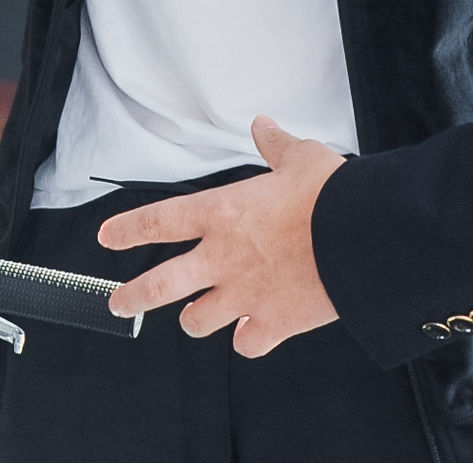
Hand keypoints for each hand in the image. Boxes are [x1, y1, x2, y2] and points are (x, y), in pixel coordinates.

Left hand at [96, 116, 343, 355]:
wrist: (364, 239)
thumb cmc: (332, 197)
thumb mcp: (301, 157)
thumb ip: (275, 145)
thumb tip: (263, 127)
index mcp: (223, 213)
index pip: (159, 221)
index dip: (128, 230)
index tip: (108, 238)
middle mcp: (224, 258)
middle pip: (160, 285)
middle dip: (133, 297)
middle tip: (119, 303)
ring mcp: (245, 296)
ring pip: (198, 322)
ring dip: (195, 320)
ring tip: (196, 319)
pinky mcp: (274, 324)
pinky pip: (247, 344)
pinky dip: (248, 341)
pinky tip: (252, 335)